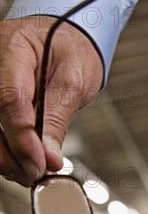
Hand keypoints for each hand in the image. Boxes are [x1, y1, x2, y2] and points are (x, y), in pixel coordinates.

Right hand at [0, 16, 102, 185]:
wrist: (62, 38)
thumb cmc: (70, 51)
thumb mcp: (74, 81)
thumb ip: (58, 118)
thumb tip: (48, 158)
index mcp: (14, 47)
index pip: (9, 99)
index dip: (22, 139)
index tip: (39, 164)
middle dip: (13, 155)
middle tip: (38, 174)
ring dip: (6, 158)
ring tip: (32, 170)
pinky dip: (4, 149)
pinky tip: (21, 159)